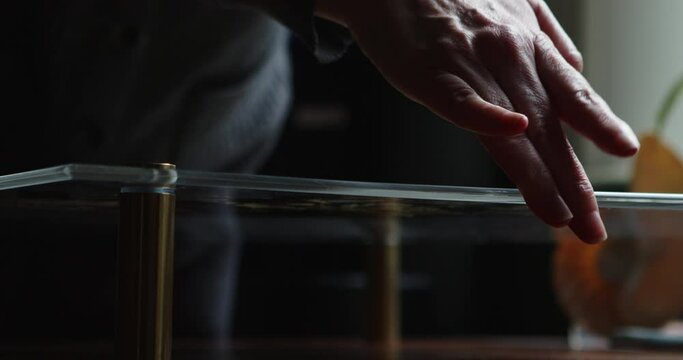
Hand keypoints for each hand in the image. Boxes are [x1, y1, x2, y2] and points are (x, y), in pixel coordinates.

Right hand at [318, 0, 639, 242]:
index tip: (623, 153)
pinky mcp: (434, 74)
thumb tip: (577, 69)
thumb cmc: (447, 0)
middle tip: (590, 223)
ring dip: (539, 174)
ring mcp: (473, 65)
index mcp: (529, 44)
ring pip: (514, 125)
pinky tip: (511, 133)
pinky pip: (464, 99)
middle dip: (572, 179)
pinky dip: (488, 114)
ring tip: (559, 215)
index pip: (572, 93)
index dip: (599, 124)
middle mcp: (510, 56)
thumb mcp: (513, 5)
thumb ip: (548, 38)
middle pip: (549, 125)